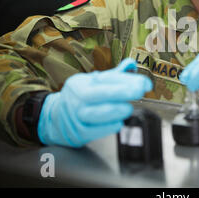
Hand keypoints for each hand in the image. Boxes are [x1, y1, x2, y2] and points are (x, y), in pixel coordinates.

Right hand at [37, 58, 152, 146]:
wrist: (53, 119)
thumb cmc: (79, 99)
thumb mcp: (92, 83)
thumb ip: (113, 76)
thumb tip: (131, 64)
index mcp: (82, 83)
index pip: (107, 79)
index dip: (127, 80)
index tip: (145, 83)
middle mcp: (78, 98)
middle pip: (101, 93)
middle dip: (123, 91)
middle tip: (139, 91)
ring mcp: (76, 116)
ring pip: (98, 113)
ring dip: (116, 110)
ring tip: (128, 108)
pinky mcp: (78, 133)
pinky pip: (95, 131)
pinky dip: (108, 127)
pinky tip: (118, 122)